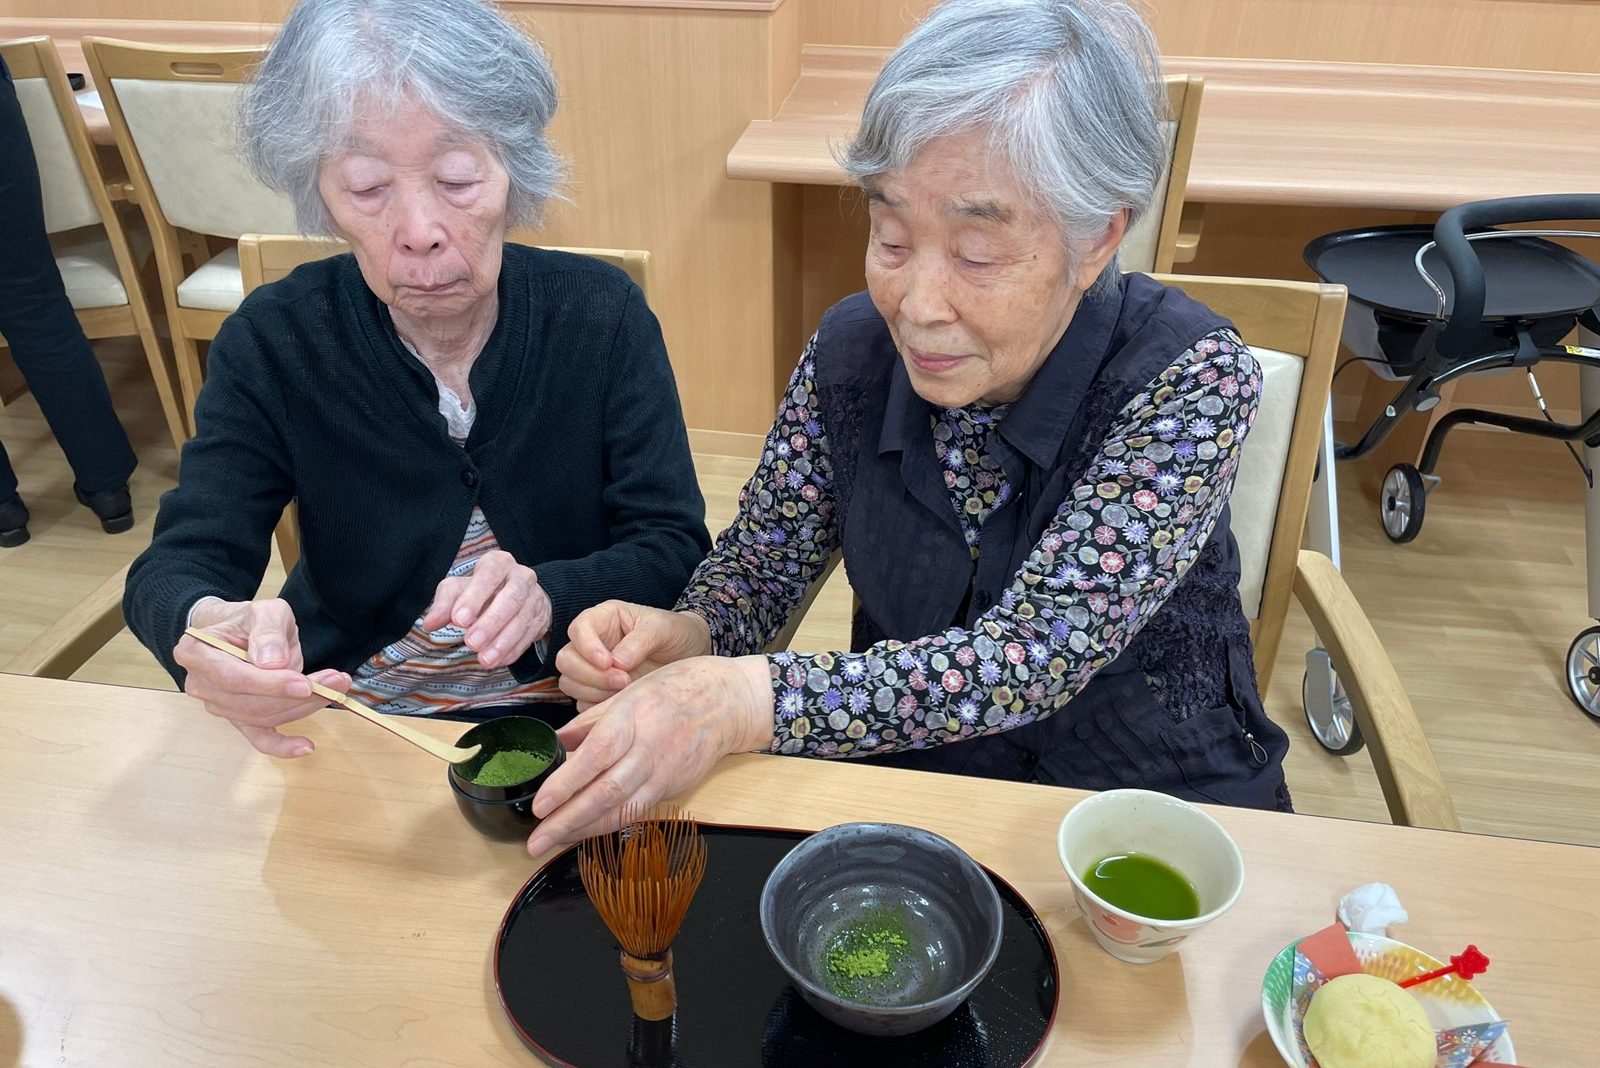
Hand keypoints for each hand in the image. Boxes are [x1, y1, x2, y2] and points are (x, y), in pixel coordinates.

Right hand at [175, 597, 350, 758]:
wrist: (239, 631)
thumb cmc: (249, 620)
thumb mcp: (264, 611)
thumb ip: (268, 632)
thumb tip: (272, 663)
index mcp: (196, 652)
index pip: (233, 677)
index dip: (270, 685)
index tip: (305, 684)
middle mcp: (201, 684)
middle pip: (250, 702)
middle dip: (296, 697)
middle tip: (335, 683)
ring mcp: (219, 705)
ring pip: (261, 717)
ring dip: (302, 708)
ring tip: (335, 690)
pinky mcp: (238, 718)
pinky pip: (258, 738)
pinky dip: (282, 745)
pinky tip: (306, 746)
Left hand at [422, 549, 549, 668]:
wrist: (516, 596)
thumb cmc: (481, 590)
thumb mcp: (459, 589)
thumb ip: (444, 603)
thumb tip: (431, 623)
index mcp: (499, 563)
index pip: (489, 574)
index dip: (474, 597)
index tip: (459, 620)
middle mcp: (521, 577)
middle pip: (511, 598)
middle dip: (491, 622)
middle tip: (471, 642)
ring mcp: (534, 598)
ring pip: (522, 619)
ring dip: (503, 641)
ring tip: (484, 659)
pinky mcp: (540, 619)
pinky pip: (529, 636)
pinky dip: (513, 650)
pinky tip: (497, 661)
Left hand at [526, 655, 774, 854]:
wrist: (728, 701)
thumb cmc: (676, 689)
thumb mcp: (629, 692)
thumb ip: (591, 720)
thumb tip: (557, 742)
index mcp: (633, 718)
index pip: (595, 757)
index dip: (566, 784)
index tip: (540, 804)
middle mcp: (649, 749)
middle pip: (606, 792)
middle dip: (567, 820)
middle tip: (536, 840)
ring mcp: (664, 772)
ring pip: (622, 810)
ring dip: (585, 831)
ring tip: (553, 844)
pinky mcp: (674, 788)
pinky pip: (638, 812)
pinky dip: (610, 825)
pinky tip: (586, 833)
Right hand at [556, 602, 711, 709]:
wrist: (690, 656)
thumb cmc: (675, 634)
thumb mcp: (663, 628)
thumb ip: (640, 641)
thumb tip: (617, 662)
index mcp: (604, 619)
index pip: (578, 628)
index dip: (587, 647)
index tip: (608, 662)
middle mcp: (593, 643)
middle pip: (566, 660)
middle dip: (590, 674)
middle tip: (623, 680)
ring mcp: (592, 669)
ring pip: (569, 683)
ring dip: (593, 691)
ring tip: (626, 689)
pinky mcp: (598, 691)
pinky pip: (583, 703)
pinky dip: (597, 707)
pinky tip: (622, 700)